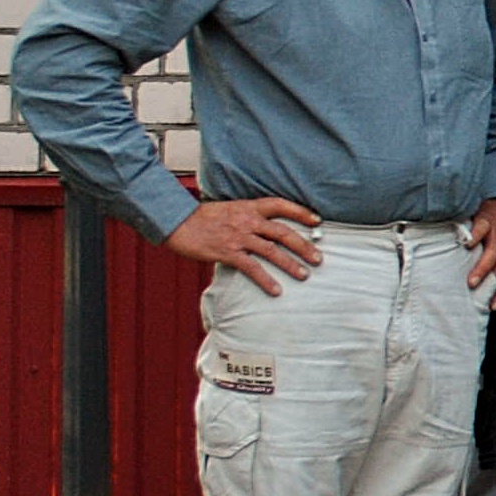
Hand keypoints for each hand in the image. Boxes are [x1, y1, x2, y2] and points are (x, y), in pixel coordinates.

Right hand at [164, 196, 321, 295]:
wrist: (176, 221)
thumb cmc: (202, 217)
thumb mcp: (229, 209)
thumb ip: (247, 216)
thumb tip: (264, 228)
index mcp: (249, 207)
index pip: (281, 205)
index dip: (301, 211)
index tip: (317, 220)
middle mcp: (247, 220)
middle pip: (283, 232)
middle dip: (304, 245)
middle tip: (319, 258)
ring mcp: (238, 236)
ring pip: (272, 250)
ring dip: (290, 264)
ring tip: (304, 275)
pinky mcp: (227, 252)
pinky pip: (251, 267)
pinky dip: (265, 280)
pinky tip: (276, 290)